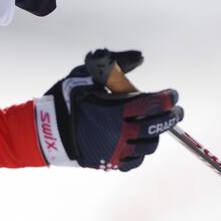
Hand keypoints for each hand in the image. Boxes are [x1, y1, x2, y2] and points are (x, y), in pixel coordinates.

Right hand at [34, 49, 182, 170]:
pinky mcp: (109, 163)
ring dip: (155, 134)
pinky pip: (135, 161)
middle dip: (171, 117)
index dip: (168, 98)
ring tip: (153, 126)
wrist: (44, 132)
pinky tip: (138, 142)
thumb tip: (140, 57)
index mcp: (116, 110)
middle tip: (175, 111)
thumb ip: (115, 65)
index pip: (154, 104)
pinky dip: (141, 152)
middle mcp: (119, 132)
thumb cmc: (65, 100)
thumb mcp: (86, 75)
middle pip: (157, 126)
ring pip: (149, 146)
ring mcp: (116, 151)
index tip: (172, 94)